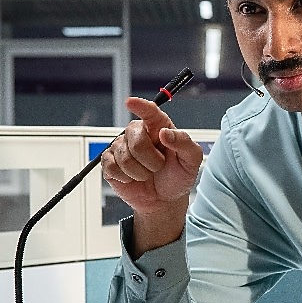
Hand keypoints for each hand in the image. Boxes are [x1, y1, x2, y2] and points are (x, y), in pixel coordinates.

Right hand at [101, 97, 202, 215]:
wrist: (165, 199)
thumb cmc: (178, 176)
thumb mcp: (191, 160)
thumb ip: (184, 143)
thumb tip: (165, 133)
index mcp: (158, 126)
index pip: (149, 112)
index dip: (140, 106)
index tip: (131, 102)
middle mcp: (138, 133)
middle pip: (136, 140)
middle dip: (151, 160)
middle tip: (159, 166)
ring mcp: (121, 147)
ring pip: (124, 157)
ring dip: (140, 172)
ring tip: (148, 173)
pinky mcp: (110, 162)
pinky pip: (112, 167)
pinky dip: (126, 177)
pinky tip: (133, 178)